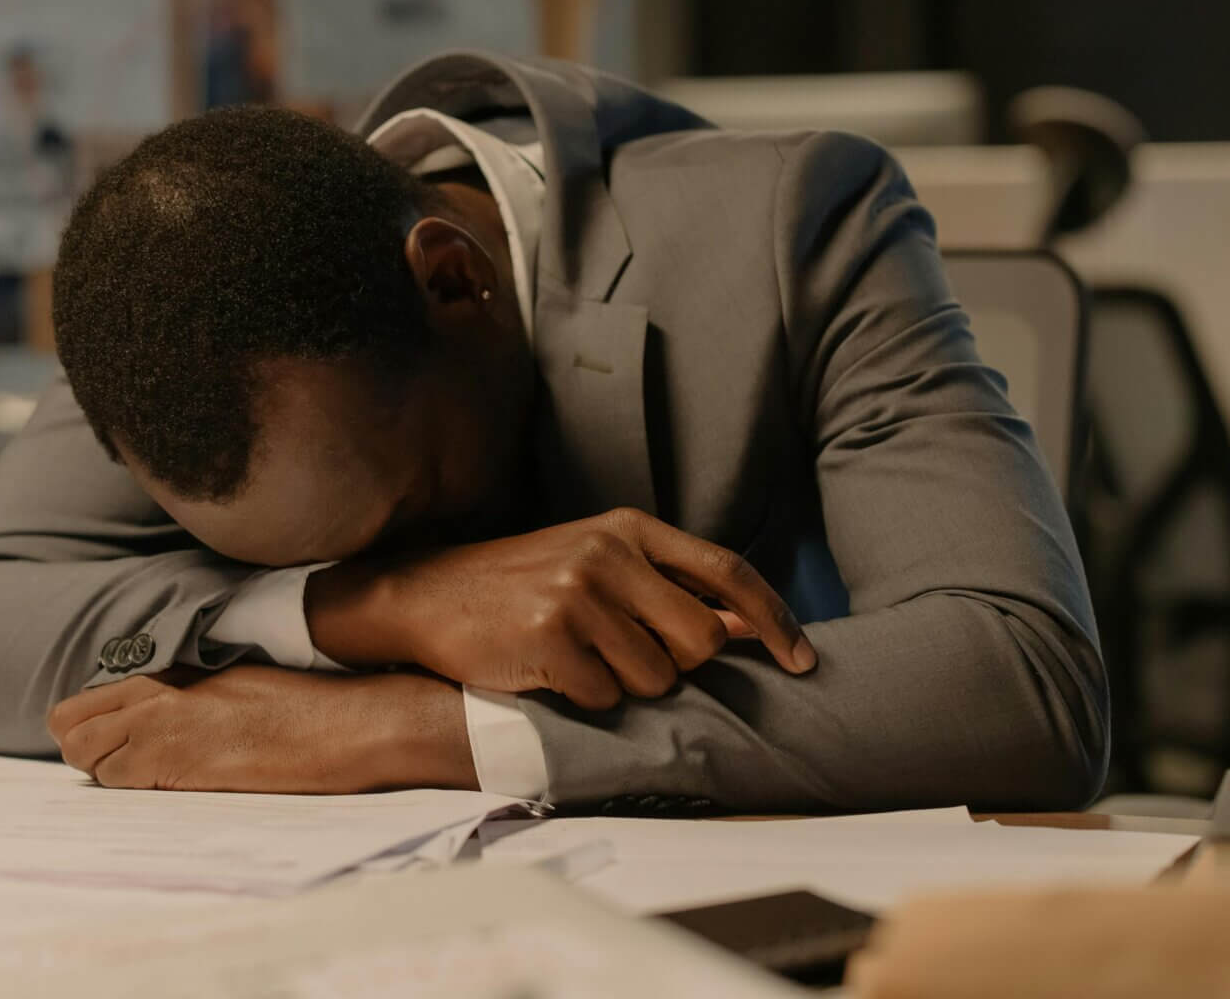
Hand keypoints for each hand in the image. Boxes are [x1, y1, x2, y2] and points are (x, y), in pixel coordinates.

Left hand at [46, 665, 474, 792]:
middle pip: (70, 725)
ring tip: (150, 779)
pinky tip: (167, 788)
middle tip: (124, 769)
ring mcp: (163, 723)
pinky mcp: (178, 757)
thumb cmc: (304, 708)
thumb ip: (189, 694)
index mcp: (173, 670)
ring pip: (84, 753)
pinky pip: (116, 777)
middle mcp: (157, 691)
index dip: (91, 729)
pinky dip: (127, 787)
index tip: (114, 749)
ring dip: (105, 771)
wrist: (346, 722)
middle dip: (85, 750)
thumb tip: (159, 718)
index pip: (88, 699)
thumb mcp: (236, 682)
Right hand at [307, 508, 815, 709]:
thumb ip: (669, 587)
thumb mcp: (597, 563)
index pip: (729, 571)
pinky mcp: (548, 639)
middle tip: (628, 657)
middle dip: (678, 665)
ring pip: (656, 679)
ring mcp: (576, 595)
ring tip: (579, 659)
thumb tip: (749, 627)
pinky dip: (584, 700)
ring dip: (626, 686)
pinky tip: (548, 672)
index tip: (804, 661)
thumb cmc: (521, 585)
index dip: (774, 620)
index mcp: (627, 528)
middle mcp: (607, 554)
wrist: (425, 594)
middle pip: (702, 641)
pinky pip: (606, 699)